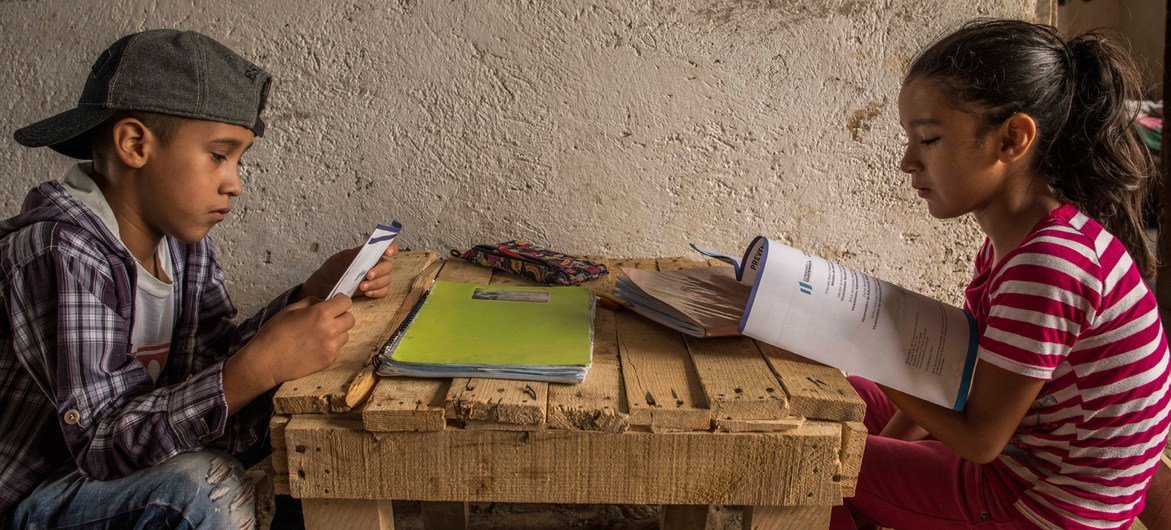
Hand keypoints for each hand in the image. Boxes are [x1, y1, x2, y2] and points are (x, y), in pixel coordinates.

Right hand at [236, 295, 356, 386]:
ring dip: (337, 332)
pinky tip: (314, 347)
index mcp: (321, 313)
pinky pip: (337, 348)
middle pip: (351, 319)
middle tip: (328, 319)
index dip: (340, 301)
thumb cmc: (274, 333)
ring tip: (318, 335)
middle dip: (341, 316)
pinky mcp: (329, 360)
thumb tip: (324, 301)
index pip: (346, 302)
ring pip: (345, 335)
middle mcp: (330, 330)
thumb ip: (311, 302)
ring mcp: (331, 347)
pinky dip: (329, 346)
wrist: (266, 362)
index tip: (334, 303)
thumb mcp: (290, 309)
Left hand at [299, 242, 398, 300]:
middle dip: (380, 271)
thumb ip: (356, 253)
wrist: (323, 286)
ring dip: (376, 283)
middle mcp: (374, 265)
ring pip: (386, 280)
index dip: (391, 248)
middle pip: (388, 266)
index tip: (388, 252)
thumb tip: (368, 248)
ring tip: (362, 287)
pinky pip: (383, 291)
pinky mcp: (373, 290)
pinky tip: (367, 293)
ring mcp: (375, 279)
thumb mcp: (341, 258)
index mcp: (368, 254)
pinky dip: (377, 292)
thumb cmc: (332, 270)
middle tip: (368, 275)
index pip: (385, 247)